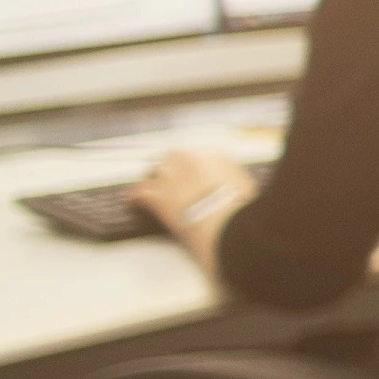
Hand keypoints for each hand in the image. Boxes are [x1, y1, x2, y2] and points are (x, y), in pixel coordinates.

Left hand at [134, 146, 252, 274]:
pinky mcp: (156, 195)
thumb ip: (232, 180)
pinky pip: (138, 192)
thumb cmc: (242, 208)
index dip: (194, 167)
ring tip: (152, 189)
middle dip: (170, 169)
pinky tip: (132, 201)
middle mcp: (188, 158)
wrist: (225, 223)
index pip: (198, 154)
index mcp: (214, 154)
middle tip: (172, 182)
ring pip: (152, 172)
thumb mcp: (246, 187)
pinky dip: (135, 197)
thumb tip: (230, 186)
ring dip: (153, 181)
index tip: (195, 176)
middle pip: (171, 158)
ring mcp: (169, 176)